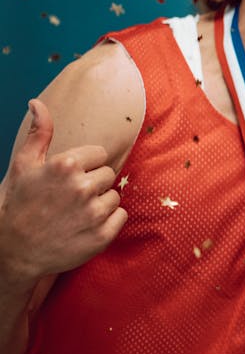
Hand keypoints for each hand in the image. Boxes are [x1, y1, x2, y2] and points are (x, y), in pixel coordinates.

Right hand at [0, 100, 125, 287]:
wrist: (14, 250)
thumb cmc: (18, 204)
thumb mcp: (23, 165)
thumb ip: (38, 133)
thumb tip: (38, 103)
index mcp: (66, 165)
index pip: (99, 155)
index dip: (85, 166)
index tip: (68, 178)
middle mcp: (83, 188)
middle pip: (108, 175)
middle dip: (93, 184)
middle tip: (69, 198)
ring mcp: (94, 213)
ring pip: (114, 196)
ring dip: (100, 203)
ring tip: (75, 213)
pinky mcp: (102, 235)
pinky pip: (121, 217)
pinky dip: (108, 221)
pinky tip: (85, 225)